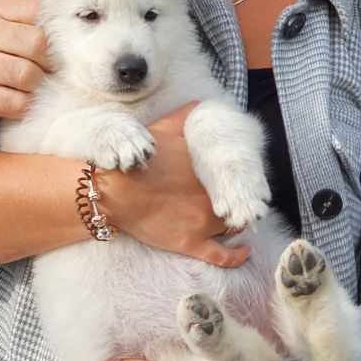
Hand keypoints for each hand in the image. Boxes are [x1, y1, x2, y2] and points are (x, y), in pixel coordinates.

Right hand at [0, 0, 48, 128]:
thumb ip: (28, 19)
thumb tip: (76, 23)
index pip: (38, 8)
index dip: (54, 29)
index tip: (54, 43)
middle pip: (38, 43)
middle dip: (46, 61)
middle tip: (41, 70)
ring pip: (29, 75)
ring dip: (35, 86)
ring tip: (26, 86)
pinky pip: (18, 102)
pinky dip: (23, 106)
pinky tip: (15, 102)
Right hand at [99, 104, 250, 267]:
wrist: (116, 190)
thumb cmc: (140, 160)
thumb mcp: (164, 128)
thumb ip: (186, 115)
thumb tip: (202, 104)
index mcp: (208, 172)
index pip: (235, 177)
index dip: (237, 179)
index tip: (236, 179)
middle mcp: (211, 198)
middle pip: (236, 202)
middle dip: (237, 200)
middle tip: (236, 198)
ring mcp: (202, 223)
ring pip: (232, 226)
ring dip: (236, 222)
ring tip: (236, 218)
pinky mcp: (191, 243)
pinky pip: (222, 256)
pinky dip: (237, 256)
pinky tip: (245, 251)